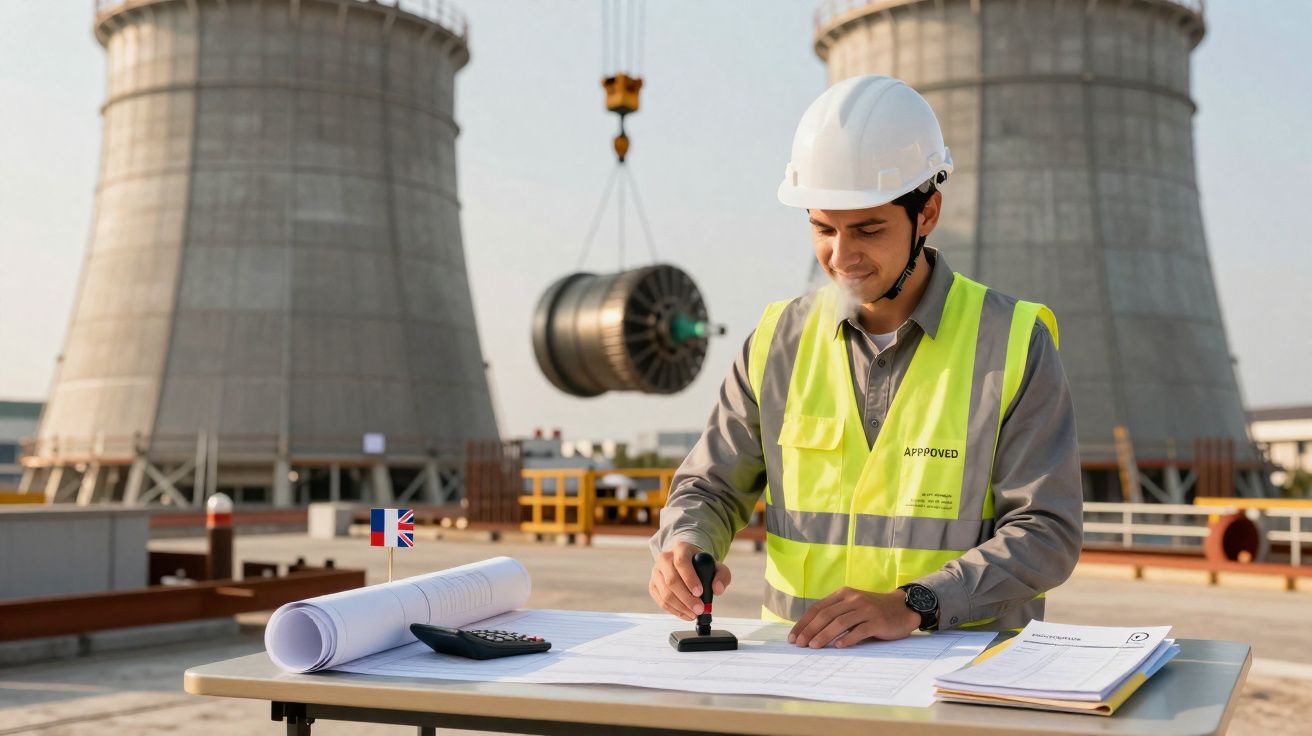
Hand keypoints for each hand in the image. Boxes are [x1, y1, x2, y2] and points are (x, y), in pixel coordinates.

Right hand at [649, 541, 731, 619]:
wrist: (686, 562)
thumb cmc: (700, 565)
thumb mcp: (716, 566)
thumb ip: (722, 576)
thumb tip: (717, 589)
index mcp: (680, 548)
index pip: (681, 562)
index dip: (690, 579)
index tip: (700, 592)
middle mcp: (665, 558)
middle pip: (671, 580)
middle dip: (686, 598)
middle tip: (699, 609)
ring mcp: (656, 572)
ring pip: (665, 593)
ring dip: (680, 607)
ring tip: (694, 614)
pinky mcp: (653, 585)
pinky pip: (661, 601)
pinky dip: (674, 611)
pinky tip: (686, 614)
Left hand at [788, 587, 920, 648]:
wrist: (902, 608)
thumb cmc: (873, 610)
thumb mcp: (852, 606)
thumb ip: (836, 614)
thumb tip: (810, 632)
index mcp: (843, 594)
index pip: (818, 608)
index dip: (804, 622)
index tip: (793, 636)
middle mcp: (853, 599)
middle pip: (826, 615)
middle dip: (810, 630)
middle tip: (800, 644)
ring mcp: (866, 609)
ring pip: (840, 622)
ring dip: (824, 635)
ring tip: (814, 646)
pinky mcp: (877, 621)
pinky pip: (860, 630)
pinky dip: (848, 639)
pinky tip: (839, 647)